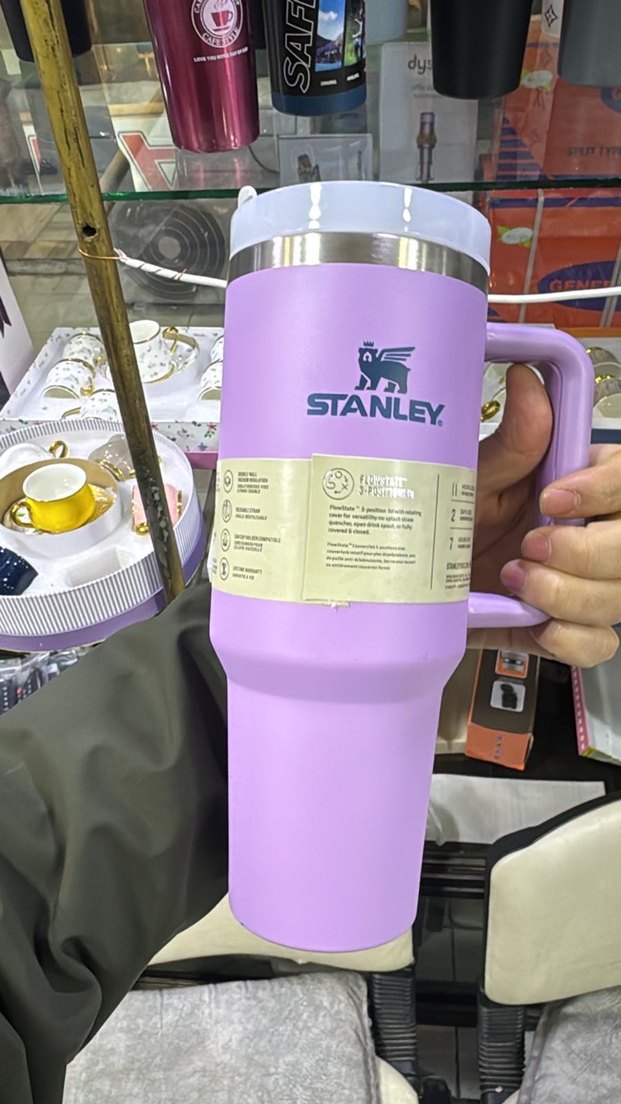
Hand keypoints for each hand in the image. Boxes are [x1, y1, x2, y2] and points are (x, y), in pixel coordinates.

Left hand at [469, 363, 619, 667]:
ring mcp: (580, 585)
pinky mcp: (561, 630)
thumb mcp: (470, 478)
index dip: (606, 488)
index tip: (552, 495)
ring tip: (516, 579)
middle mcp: (589, 534)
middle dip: (586, 551)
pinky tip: (536, 622)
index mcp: (579, 485)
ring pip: (617, 598)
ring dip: (569, 594)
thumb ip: (511, 443)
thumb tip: (528, 383)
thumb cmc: (442, 523)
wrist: (407, 580)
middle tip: (531, 544)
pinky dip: (570, 638)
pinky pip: (597, 645)